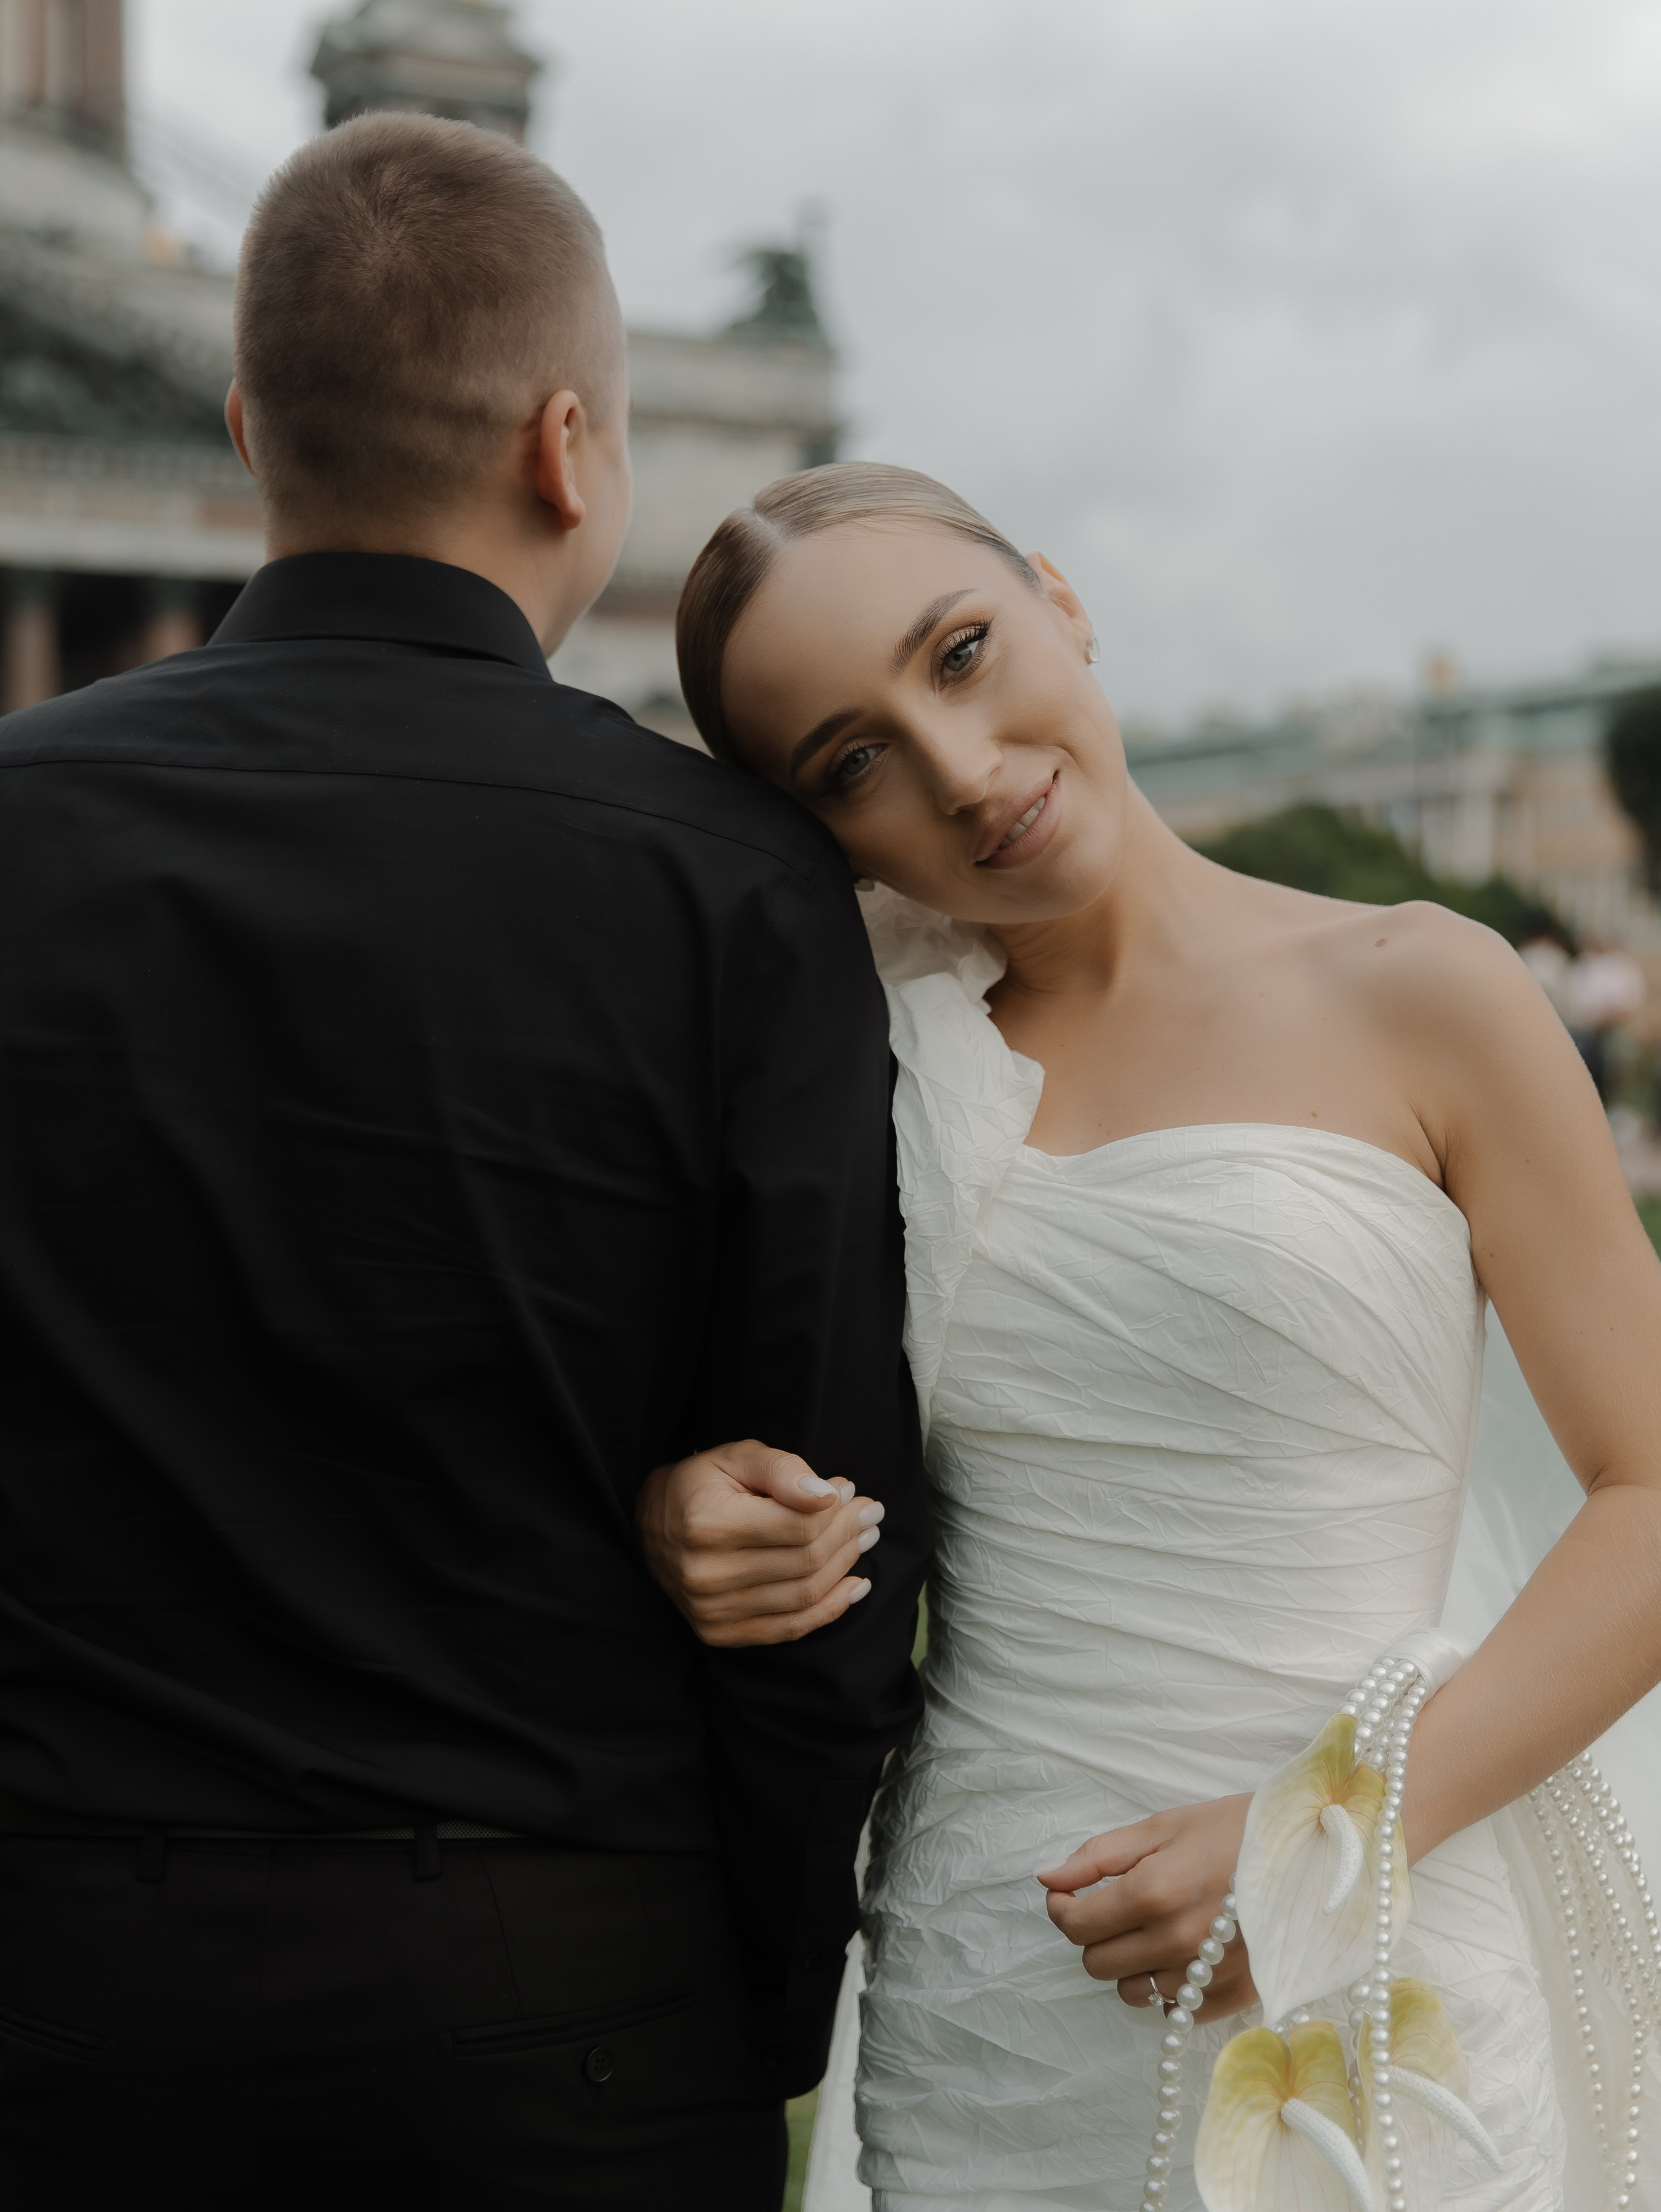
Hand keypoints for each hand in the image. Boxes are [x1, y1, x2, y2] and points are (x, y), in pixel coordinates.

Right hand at [636, 1439, 883, 1646]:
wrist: (651, 1527)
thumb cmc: (700, 1485)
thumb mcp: (736, 1457)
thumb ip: (781, 1469)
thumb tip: (827, 1493)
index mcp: (708, 1524)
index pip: (797, 1526)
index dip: (836, 1510)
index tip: (853, 1492)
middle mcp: (707, 1574)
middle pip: (805, 1561)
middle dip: (848, 1535)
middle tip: (870, 1514)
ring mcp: (711, 1611)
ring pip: (804, 1596)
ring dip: (845, 1568)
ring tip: (865, 1541)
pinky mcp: (719, 1633)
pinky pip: (789, 1629)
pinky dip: (829, 1610)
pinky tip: (855, 1587)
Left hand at [1037, 1793, 1256, 2018]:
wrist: (1314, 1854)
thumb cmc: (1234, 1830)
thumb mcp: (1161, 1827)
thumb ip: (1097, 1856)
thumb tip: (1046, 1877)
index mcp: (1153, 1894)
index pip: (1075, 1925)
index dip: (1062, 1906)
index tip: (1072, 1892)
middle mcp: (1175, 1943)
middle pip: (1096, 1964)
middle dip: (1095, 1934)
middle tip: (1119, 1904)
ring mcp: (1205, 1977)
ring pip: (1130, 1991)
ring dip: (1130, 1962)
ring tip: (1157, 1927)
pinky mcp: (1233, 1999)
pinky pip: (1173, 2009)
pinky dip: (1168, 1984)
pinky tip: (1185, 1951)